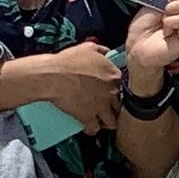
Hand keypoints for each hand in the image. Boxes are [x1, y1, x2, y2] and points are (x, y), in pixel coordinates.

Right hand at [0, 45, 121, 128]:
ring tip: (104, 120)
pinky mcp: (88, 117)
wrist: (52, 75)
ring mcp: (101, 107)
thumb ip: (102, 50)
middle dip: (117, 107)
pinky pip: (94, 129)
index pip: (126, 86)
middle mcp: (111, 93)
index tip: (114, 91)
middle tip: (110, 108)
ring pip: (113, 121)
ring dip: (109, 122)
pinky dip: (92, 129)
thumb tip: (107, 52)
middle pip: (122, 105)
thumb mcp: (88, 48)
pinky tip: (89, 127)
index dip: (119, 89)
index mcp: (114, 76)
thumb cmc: (68, 61)